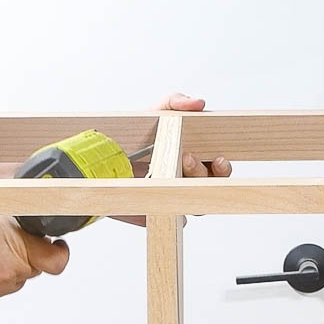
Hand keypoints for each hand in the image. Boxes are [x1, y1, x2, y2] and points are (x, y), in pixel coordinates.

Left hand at [115, 91, 232, 225]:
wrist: (101, 157)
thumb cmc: (133, 135)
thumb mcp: (156, 112)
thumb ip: (177, 103)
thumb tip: (199, 103)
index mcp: (195, 159)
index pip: (218, 170)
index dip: (222, 167)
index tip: (217, 158)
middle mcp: (185, 181)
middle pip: (210, 188)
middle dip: (204, 174)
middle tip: (187, 158)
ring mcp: (171, 198)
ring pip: (195, 207)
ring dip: (190, 192)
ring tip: (172, 173)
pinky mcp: (154, 213)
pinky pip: (169, 220)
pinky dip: (170, 210)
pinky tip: (160, 196)